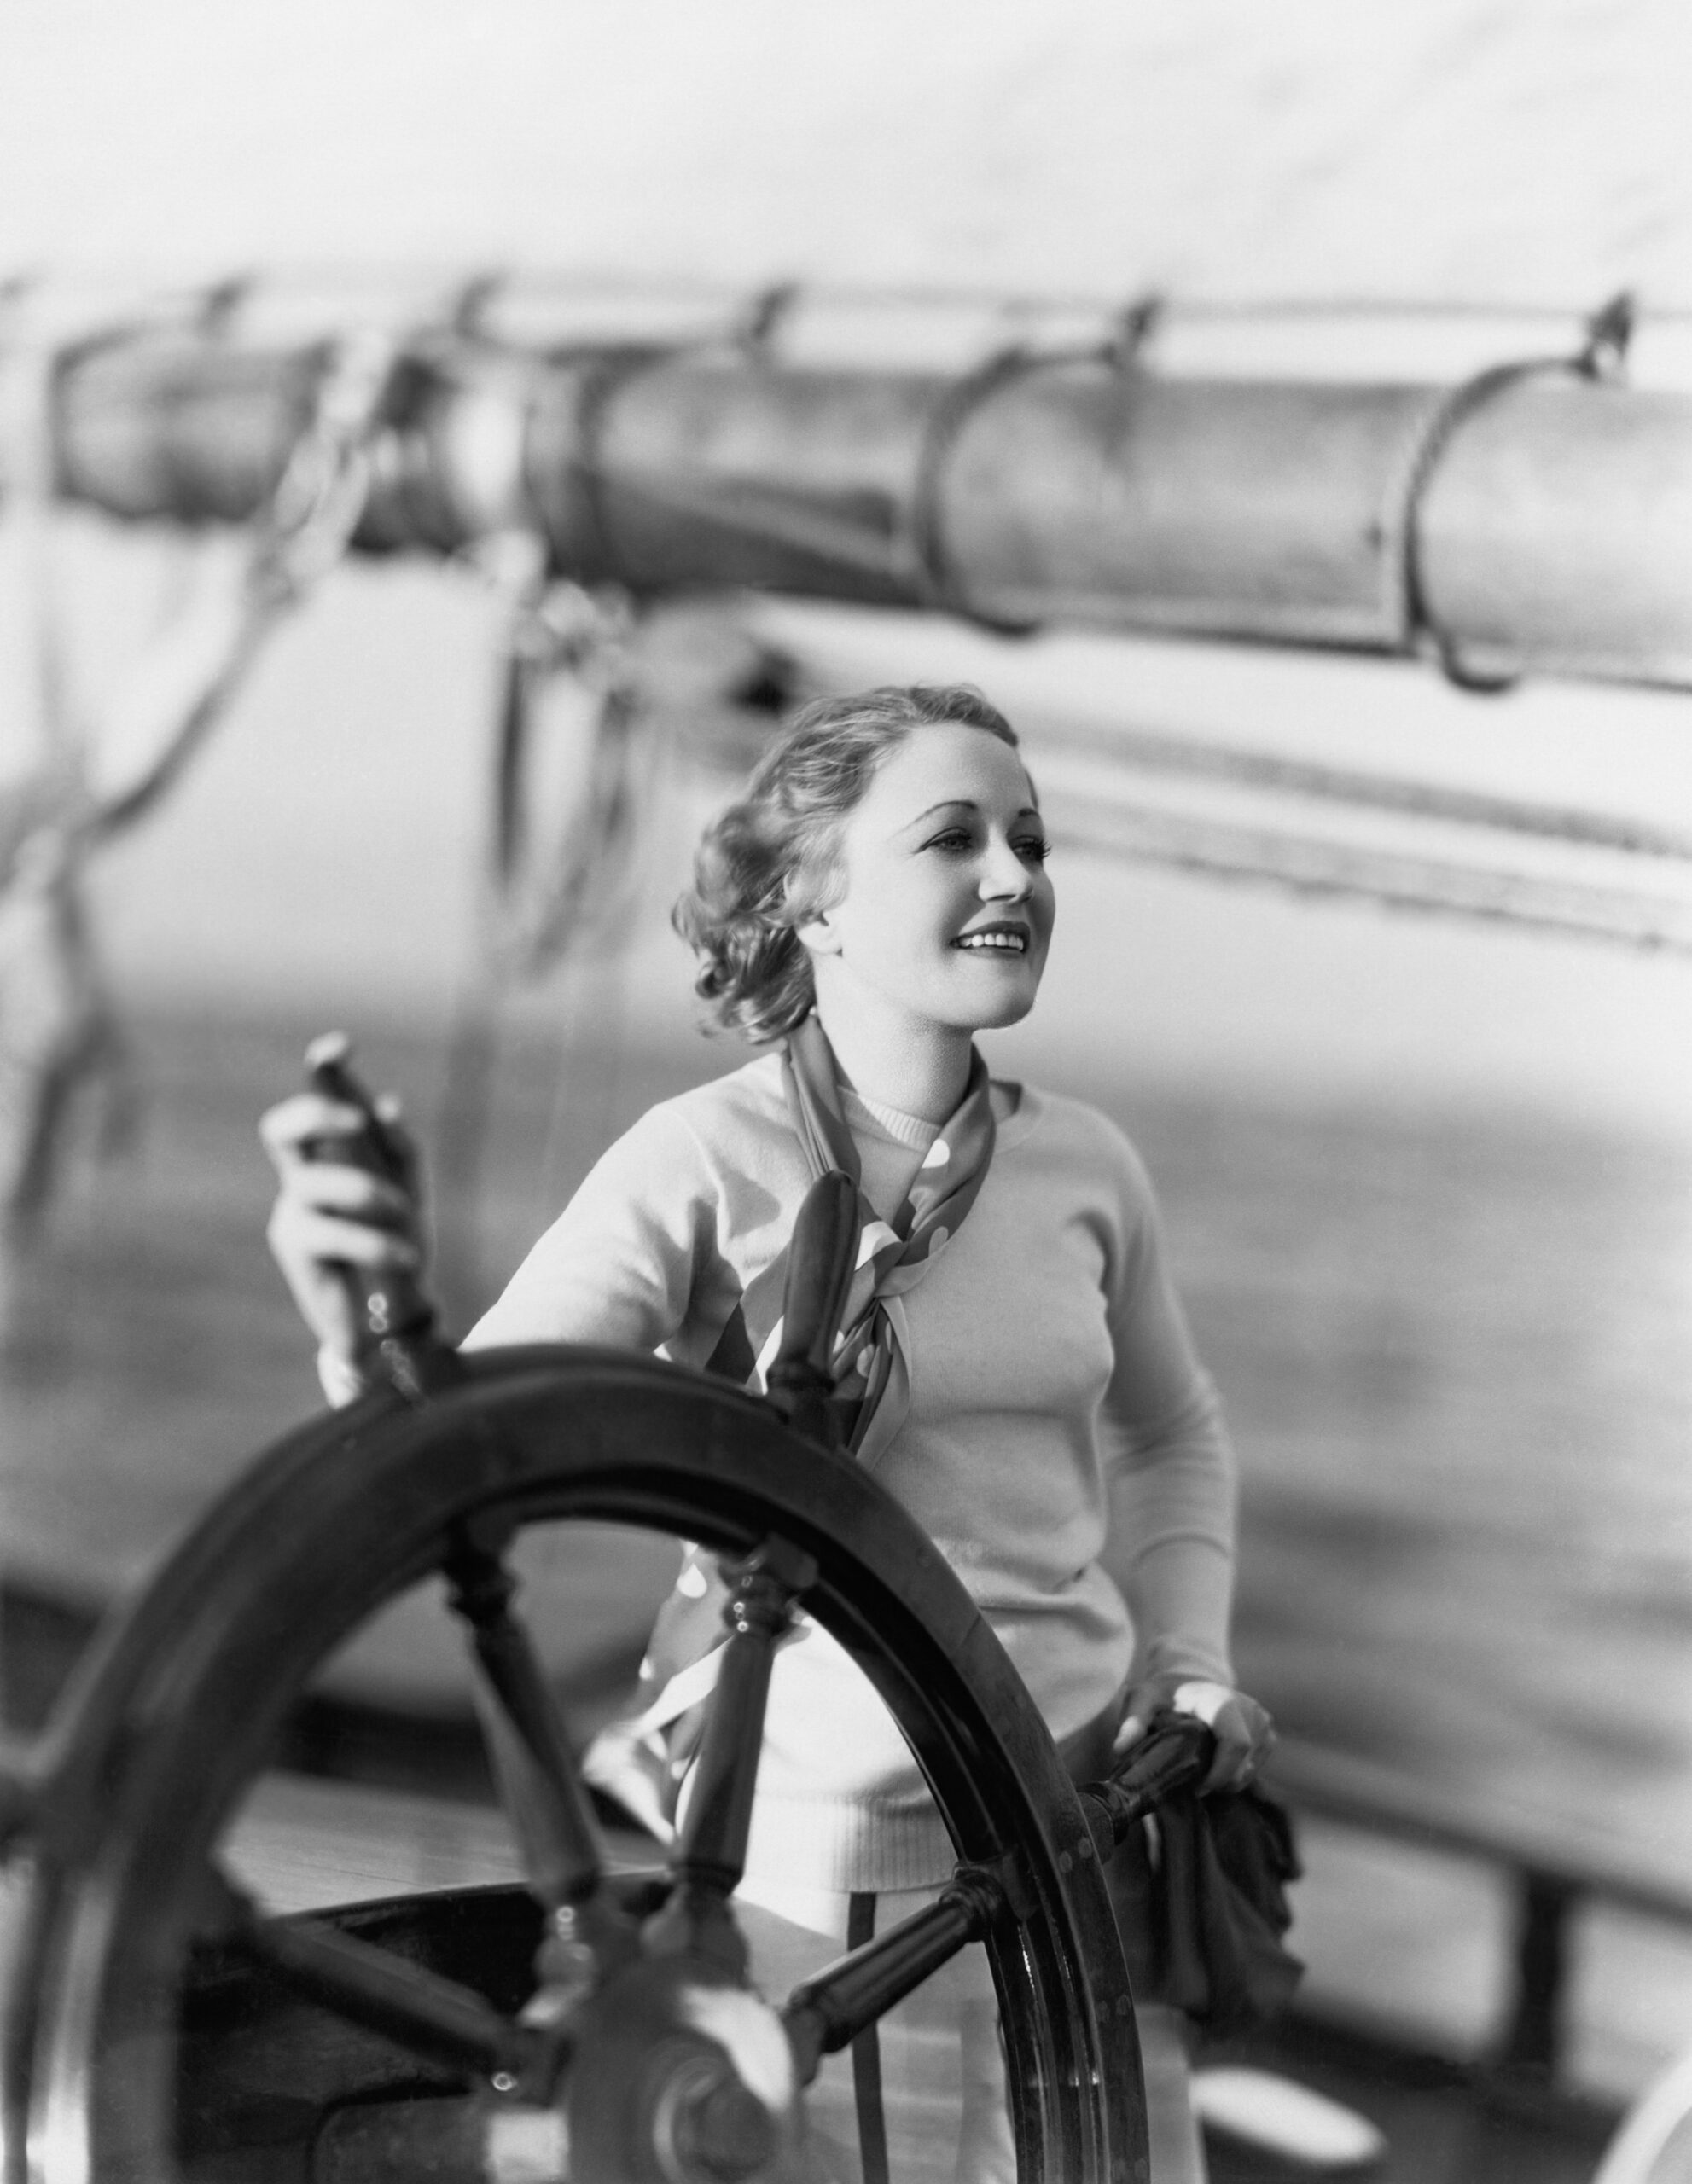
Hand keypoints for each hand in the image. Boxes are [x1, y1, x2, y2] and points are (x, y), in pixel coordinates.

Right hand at [259, 1084, 425, 1371]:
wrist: (394, 1319)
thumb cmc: (399, 1248)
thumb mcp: (410, 1192)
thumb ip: (399, 1149)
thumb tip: (387, 1106)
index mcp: (331, 1160)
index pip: (316, 1107)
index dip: (322, 1074)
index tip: (340, 1047)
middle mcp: (303, 1181)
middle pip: (282, 1130)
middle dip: (318, 1115)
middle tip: (358, 1123)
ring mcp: (294, 1215)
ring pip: (315, 1182)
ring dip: (366, 1192)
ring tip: (405, 1214)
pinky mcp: (296, 1252)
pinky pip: (329, 1231)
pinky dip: (372, 1238)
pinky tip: (405, 1253)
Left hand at [1112, 1674, 1274, 1793]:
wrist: (1192, 1677)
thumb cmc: (1166, 1692)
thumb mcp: (1144, 1698)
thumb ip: (1132, 1720)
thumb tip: (1120, 1748)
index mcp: (1222, 1701)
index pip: (1235, 1744)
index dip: (1220, 1773)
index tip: (1197, 1788)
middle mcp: (1250, 1710)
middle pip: (1244, 1763)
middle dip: (1221, 1781)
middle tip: (1195, 1785)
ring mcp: (1263, 1721)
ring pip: (1252, 1769)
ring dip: (1228, 1779)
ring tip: (1203, 1773)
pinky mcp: (1268, 1732)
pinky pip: (1257, 1765)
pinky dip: (1238, 1773)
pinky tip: (1217, 1766)